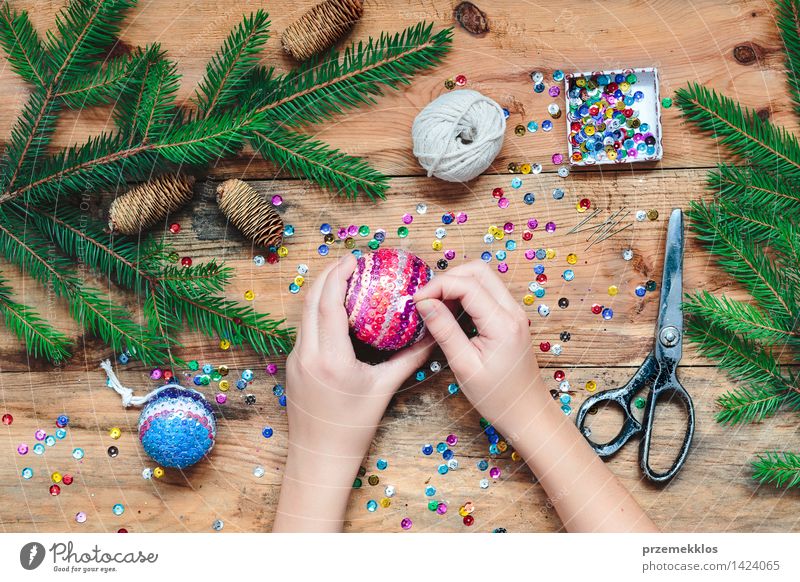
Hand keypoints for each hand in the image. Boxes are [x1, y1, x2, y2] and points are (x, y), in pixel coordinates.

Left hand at [274, 254, 432, 530]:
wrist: (319, 457)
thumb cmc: (354, 427)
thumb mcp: (384, 390)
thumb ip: (410, 359)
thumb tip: (434, 334)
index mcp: (330, 358)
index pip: (329, 303)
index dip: (339, 275)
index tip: (356, 259)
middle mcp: (307, 354)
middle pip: (310, 300)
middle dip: (329, 274)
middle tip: (352, 262)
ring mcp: (295, 358)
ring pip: (303, 312)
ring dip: (321, 290)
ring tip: (345, 279)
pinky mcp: (292, 364)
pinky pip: (303, 327)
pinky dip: (317, 310)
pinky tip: (336, 309)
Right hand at [412, 261, 549, 439]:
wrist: (527, 413)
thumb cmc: (496, 397)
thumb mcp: (464, 366)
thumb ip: (444, 330)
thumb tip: (424, 303)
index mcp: (502, 323)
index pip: (467, 284)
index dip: (437, 286)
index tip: (415, 301)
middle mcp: (513, 311)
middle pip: (478, 270)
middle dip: (447, 279)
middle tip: (426, 300)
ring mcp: (514, 312)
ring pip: (483, 278)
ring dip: (457, 285)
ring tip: (437, 308)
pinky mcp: (510, 318)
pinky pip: (487, 292)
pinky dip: (466, 295)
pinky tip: (452, 315)